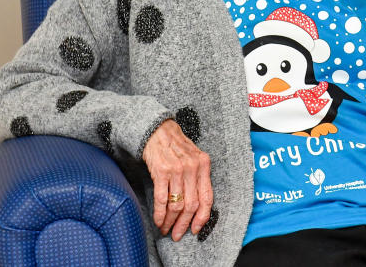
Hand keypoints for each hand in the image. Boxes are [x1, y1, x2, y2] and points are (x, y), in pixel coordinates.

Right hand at [142, 119, 212, 241]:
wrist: (158, 130)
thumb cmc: (176, 146)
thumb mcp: (194, 158)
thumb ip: (197, 177)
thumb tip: (196, 205)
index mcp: (204, 165)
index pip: (207, 198)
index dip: (202, 217)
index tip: (196, 229)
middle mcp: (193, 168)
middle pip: (191, 205)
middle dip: (183, 224)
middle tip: (177, 234)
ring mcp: (177, 170)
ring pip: (176, 205)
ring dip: (170, 221)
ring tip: (165, 228)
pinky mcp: (161, 171)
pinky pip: (162, 199)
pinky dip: (159, 214)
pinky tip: (158, 220)